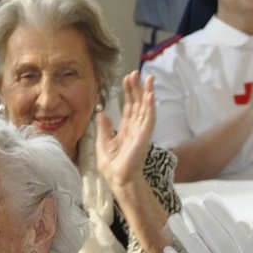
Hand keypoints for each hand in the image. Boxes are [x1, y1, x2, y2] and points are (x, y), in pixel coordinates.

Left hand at [95, 70, 155, 191]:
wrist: (118, 179)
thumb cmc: (112, 166)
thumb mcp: (103, 144)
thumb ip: (104, 128)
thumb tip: (102, 113)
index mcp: (126, 129)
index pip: (130, 107)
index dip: (129, 93)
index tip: (127, 79)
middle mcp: (136, 128)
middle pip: (138, 104)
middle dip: (137, 88)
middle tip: (136, 73)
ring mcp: (141, 131)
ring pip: (146, 108)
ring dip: (147, 93)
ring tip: (148, 79)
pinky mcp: (144, 136)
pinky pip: (149, 119)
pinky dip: (151, 107)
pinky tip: (151, 95)